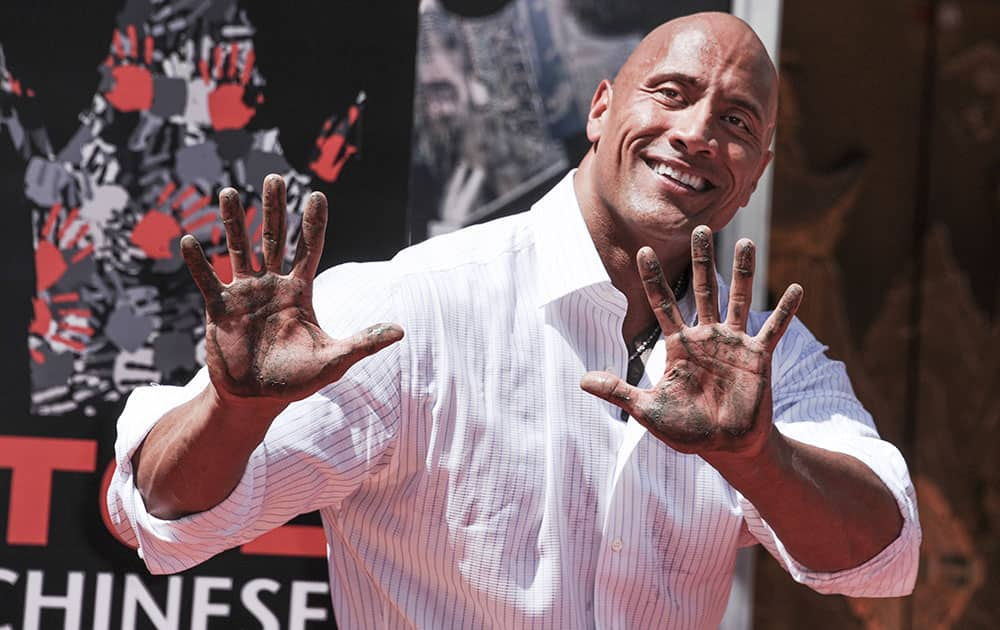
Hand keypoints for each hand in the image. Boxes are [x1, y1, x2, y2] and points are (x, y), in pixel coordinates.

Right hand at [180, 174, 402, 405]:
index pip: (309, 249)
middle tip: (274, 178)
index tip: (316, 195)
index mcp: (300, 292)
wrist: (257, 398)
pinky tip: (189, 240)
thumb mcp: (334, 361)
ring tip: (227, 192)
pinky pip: (207, 280)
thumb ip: (363, 343)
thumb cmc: (297, 380)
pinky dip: (198, 262)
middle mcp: (272, 286)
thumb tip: (401, 331)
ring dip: (233, 222)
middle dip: (273, 209)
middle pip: (273, 238)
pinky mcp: (220, 308)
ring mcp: (244, 294)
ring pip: (239, 249)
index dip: (313, 224)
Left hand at [581, 226, 802, 458]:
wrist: (725, 447)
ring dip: (742, 272)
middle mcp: (706, 338)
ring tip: (745, 241)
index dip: (652, 279)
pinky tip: (797, 287)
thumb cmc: (686, 430)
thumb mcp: (647, 410)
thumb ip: (618, 392)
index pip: (661, 304)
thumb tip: (582, 381)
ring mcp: (733, 344)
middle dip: (700, 260)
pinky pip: (774, 329)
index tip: (643, 251)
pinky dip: (785, 310)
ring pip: (738, 299)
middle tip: (700, 228)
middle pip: (702, 290)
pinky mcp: (758, 357)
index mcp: (678, 346)